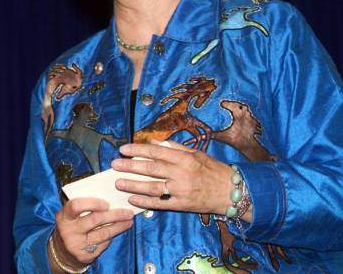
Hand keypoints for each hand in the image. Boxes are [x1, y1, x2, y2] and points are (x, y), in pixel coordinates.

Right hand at [53, 197, 133, 266]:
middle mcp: (68, 231)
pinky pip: (103, 243)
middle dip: (114, 215)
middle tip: (128, 212)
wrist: (63, 249)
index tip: (107, 203)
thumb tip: (109, 197)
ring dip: (119, 226)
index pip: (76, 206)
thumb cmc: (71, 224)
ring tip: (129, 221)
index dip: (92, 204)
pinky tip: (119, 229)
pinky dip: (112, 235)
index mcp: (63, 216)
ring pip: (103, 233)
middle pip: (95, 220)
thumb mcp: (71, 214)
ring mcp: (76, 244)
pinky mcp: (85, 255)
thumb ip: (84, 205)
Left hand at [111, 141, 236, 215]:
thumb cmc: (213, 170)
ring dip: (133, 185)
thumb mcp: (196, 154)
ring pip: (152, 187)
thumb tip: (153, 142)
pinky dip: (145, 202)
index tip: (123, 149)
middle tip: (114, 165)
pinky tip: (132, 199)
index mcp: (184, 158)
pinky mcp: (182, 205)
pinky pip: (160, 203)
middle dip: (130, 166)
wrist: (233, 192)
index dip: (137, 150)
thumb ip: (174, 147)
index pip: (155, 152)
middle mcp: (181, 173)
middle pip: (151, 169)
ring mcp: (181, 190)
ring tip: (118, 182)